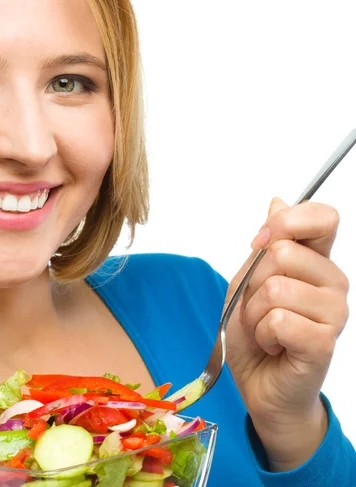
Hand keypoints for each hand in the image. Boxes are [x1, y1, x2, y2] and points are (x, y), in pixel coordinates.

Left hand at [225, 197, 348, 471]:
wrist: (258, 380)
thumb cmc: (254, 331)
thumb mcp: (247, 281)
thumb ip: (264, 245)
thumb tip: (277, 199)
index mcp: (316, 261)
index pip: (322, 217)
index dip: (286, 221)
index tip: (259, 241)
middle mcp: (332, 282)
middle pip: (281, 253)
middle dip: (251, 283)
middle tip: (258, 308)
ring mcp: (334, 312)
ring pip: (275, 287)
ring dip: (254, 313)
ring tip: (266, 328)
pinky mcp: (324, 341)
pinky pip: (278, 319)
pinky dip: (261, 333)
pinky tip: (273, 345)